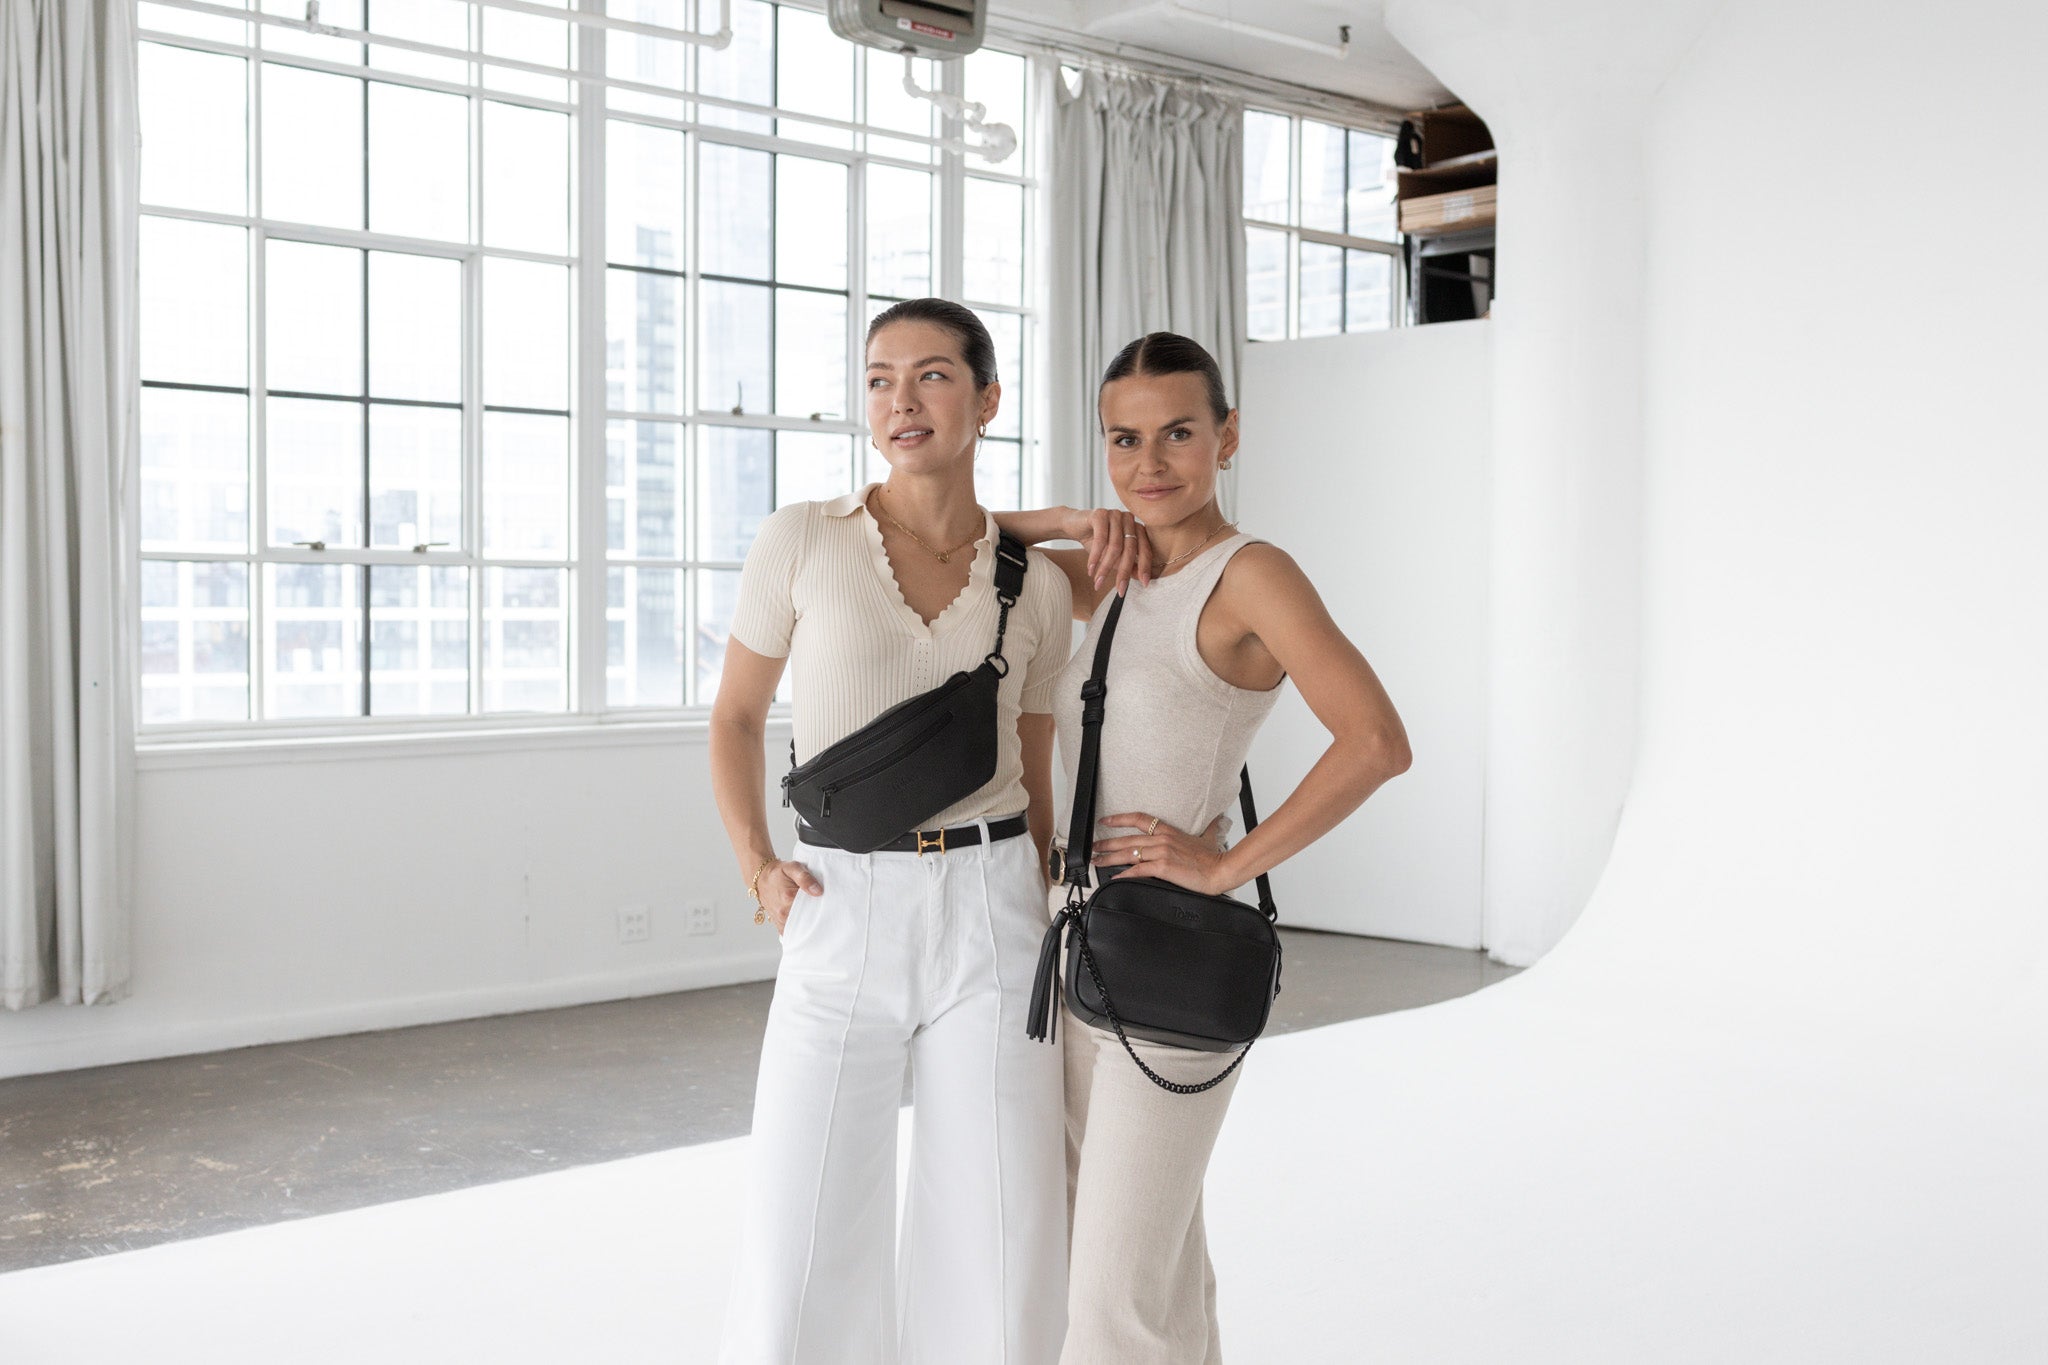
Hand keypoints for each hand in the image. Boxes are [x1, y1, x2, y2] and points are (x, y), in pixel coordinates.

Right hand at [759, 859, 823, 934]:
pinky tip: (805, 920)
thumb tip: (818, 891)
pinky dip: (800, 928)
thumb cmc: (779, 873)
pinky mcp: (779, 924)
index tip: (826, 901)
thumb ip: (806, 878)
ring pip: (801, 927)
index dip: (821, 905)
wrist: (762, 879)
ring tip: (813, 912)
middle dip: (816, 914)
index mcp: (788, 898)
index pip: (812, 907)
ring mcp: (780, 920)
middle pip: (808, 919)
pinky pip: (792, 932)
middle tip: (821, 906)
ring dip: (808, 922)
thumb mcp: (793, 868)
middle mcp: (783, 912)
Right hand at [1065, 506, 1150, 595]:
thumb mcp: (1114, 556)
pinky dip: (1095, 557)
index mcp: (1137, 527)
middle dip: (1124, 572)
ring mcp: (1115, 514)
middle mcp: (1129, 519)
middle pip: (1130, 549)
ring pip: (1115, 546)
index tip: (1145, 584)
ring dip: (1106, 567)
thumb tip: (1142, 579)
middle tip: (1119, 590)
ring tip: (1098, 582)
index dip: (1145, 567)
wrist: (1074, 526)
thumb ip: (1128, 564)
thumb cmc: (1097, 541)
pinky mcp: (1100, 514)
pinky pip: (1100, 539)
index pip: (1145, 549)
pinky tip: (1090, 569)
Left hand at [1092, 812, 1232, 895]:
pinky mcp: (1162, 867)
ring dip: (1109, 858)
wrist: (1219, 870)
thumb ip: (1209, 827)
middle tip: (1092, 847)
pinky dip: (1124, 875)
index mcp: (1168, 831)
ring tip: (1096, 862)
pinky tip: (1114, 878)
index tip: (1105, 821)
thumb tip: (1217, 819)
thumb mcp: (1208, 837)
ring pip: (1128, 854)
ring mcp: (1161, 852)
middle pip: (1127, 839)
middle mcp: (1161, 839)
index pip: (1139, 819)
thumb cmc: (1213, 857)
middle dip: (1106, 843)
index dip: (1119, 819)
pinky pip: (1137, 870)